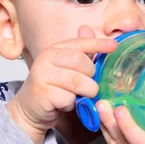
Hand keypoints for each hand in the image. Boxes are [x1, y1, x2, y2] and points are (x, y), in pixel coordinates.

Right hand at [6, 25, 116, 143]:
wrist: (29, 110)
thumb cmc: (52, 88)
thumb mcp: (67, 69)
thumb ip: (82, 54)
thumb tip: (94, 33)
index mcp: (54, 49)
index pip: (80, 43)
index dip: (98, 43)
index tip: (115, 46)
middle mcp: (46, 58)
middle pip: (81, 61)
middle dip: (91, 75)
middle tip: (87, 84)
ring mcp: (43, 75)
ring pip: (78, 81)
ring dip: (85, 92)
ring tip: (78, 95)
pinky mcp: (43, 93)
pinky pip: (69, 98)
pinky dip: (71, 103)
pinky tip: (64, 104)